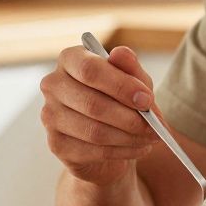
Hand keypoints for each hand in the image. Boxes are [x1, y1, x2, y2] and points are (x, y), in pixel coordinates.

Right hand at [39, 44, 160, 184]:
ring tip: (151, 138)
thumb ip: (130, 68)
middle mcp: (53, 85)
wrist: (110, 136)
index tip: (147, 99)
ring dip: (129, 138)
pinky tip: (139, 148)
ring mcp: (50, 116)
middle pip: (92, 103)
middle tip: (155, 126)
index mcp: (70, 59)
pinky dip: (123, 151)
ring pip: (94, 131)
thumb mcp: (133, 81)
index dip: (121, 86)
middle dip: (130, 118)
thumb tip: (122, 53)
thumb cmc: (121, 100)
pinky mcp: (57, 144)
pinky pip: (93, 151)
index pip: (89, 69)